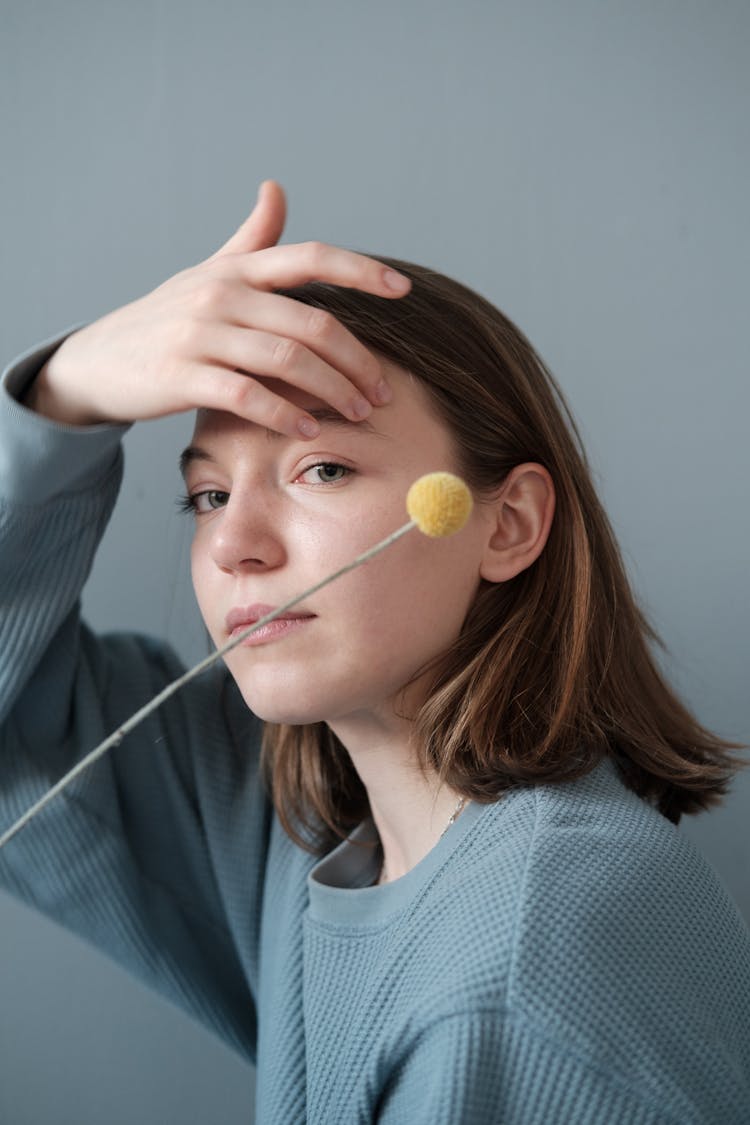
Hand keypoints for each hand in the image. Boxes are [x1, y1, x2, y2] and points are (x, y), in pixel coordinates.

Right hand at [26, 181, 410, 434]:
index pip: (310, 258)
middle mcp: (221, 294)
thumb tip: (277, 189)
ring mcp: (200, 334)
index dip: (361, 271)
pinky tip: (307, 429)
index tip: (403, 290)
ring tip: (357, 414)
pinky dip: (284, 414)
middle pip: (311, 323)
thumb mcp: (206, 273)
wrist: (96, 361)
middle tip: (381, 393)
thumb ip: (249, 240)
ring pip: (287, 360)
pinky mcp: (182, 375)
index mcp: (236, 270)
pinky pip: (247, 395)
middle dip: (357, 361)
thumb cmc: (163, 319)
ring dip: (333, 391)